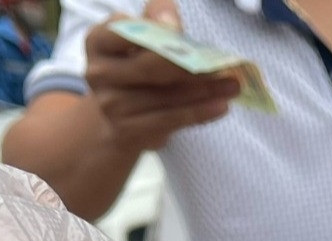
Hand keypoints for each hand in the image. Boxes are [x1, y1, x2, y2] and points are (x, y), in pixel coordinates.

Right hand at [84, 0, 238, 152]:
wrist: (122, 116)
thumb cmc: (140, 66)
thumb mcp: (143, 37)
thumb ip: (157, 20)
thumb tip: (170, 23)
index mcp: (99, 41)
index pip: (124, 30)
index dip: (151, 30)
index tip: (178, 30)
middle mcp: (98, 72)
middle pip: (150, 66)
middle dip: (191, 65)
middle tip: (226, 65)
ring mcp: (111, 105)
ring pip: (165, 97)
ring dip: (205, 91)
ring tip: (233, 86)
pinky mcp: (128, 130)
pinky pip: (169, 120)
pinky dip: (198, 113)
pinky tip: (221, 106)